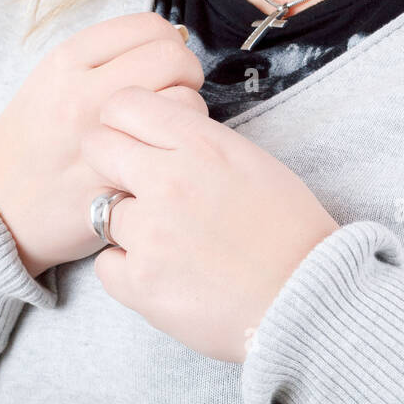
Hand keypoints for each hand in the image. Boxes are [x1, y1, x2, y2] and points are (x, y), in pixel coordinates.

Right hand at [0, 13, 205, 278]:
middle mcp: (82, 94)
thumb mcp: (52, 77)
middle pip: (173, 57)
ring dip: (187, 113)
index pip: (150, 26)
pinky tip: (158, 158)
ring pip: (183, 102)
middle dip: (187, 72)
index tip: (165, 62)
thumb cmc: (34, 137)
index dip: (169, 42)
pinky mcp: (113, 183)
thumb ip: (106, 55)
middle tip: (177, 91)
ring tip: (166, 126)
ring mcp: (98, 141)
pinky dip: (174, 154)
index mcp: (67, 61)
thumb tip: (173, 38)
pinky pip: (171, 155)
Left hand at [82, 86, 339, 361]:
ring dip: (128, 225)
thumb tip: (162, 138)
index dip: (121, 120)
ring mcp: (150, 233)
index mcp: (200, 144)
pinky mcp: (141, 283)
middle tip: (132, 185)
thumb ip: (200, 144)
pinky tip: (164, 273)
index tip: (131, 137)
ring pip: (102, 211)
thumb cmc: (290, 230)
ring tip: (168, 242)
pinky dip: (128, 270)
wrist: (306, 299)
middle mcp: (168, 180)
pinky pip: (106, 265)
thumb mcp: (252, 161)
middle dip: (109, 162)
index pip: (124, 104)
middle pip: (96, 146)